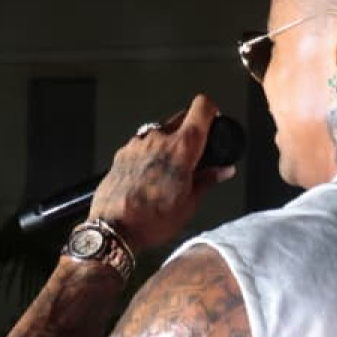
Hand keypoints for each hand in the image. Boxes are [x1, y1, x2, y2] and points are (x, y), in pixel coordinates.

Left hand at [85, 94, 235, 252]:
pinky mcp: (121, 152)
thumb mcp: (189, 204)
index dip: (211, 110)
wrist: (113, 229)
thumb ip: (208, 180)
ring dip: (168, 141)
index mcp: (182, 148)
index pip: (202, 107)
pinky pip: (141, 144)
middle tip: (194, 152)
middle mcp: (158, 138)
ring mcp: (136, 144)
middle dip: (191, 128)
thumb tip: (224, 170)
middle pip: (181, 117)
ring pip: (159, 130)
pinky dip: (150, 152)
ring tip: (170, 169)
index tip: (213, 119)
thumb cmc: (151, 220)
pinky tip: (150, 174)